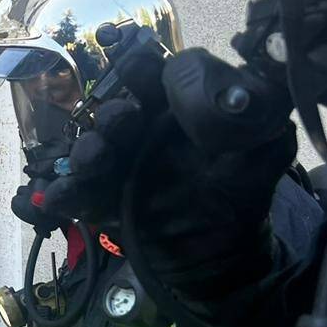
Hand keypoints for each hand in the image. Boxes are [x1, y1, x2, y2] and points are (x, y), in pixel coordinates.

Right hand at [41, 47, 296, 293]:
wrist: (222, 256)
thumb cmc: (241, 192)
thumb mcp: (265, 148)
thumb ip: (257, 113)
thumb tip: (236, 88)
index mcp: (176, 108)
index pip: (157, 77)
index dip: (146, 70)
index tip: (143, 70)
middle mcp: (141, 131)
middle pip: (117, 111)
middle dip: (114, 114)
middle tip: (121, 119)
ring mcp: (117, 168)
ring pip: (92, 149)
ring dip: (89, 150)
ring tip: (94, 159)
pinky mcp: (101, 204)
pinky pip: (76, 194)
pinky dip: (66, 193)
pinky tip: (61, 195)